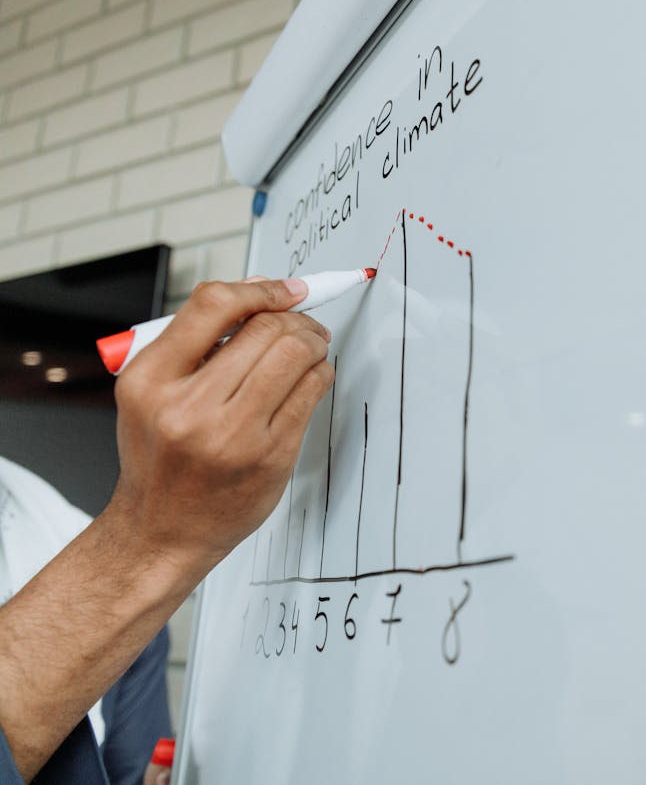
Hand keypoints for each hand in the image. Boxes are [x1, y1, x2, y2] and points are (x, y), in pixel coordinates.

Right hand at [108, 277, 334, 570]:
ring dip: (314, 340)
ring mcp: (234, 435)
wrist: (163, 529)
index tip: (285, 289)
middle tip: (303, 322)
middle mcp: (189, 407)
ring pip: (296, 355)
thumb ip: (197, 340)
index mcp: (151, 380)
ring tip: (312, 345)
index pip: (214, 305)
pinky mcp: (271, 456)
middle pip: (265, 328)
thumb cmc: (161, 456)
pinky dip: (321, 372)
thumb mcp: (151, 391)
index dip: (260, 289)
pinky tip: (313, 375)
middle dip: (295, 316)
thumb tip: (259, 289)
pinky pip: (311, 392)